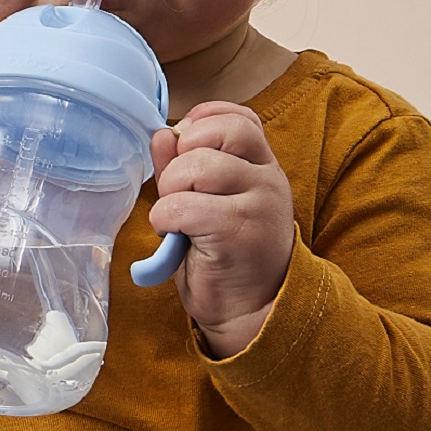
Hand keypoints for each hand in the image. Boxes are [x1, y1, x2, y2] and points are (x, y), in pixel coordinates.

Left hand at [149, 102, 294, 357]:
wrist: (249, 313)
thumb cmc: (224, 254)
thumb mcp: (205, 200)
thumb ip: (183, 165)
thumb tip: (162, 134)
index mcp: (263, 166)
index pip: (241, 117)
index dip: (204, 120)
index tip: (184, 147)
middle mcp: (268, 178)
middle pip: (216, 133)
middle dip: (181, 158)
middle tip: (177, 190)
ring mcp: (259, 204)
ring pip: (198, 166)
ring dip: (171, 190)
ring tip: (174, 215)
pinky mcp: (239, 232)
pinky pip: (185, 206)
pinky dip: (165, 217)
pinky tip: (172, 234)